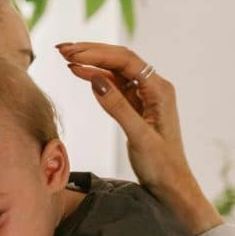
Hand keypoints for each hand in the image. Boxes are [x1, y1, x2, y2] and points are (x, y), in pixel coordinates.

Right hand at [56, 42, 221, 235]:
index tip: (74, 54)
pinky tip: (80, 73)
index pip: (126, 61)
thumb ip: (118, 107)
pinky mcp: (136, 107)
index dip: (98, 54)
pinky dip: (96, 78)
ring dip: (91, 63)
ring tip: (66, 58)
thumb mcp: (139, 137)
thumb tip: (96, 78)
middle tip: (63, 49)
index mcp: (160, 90)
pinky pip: (114, 86)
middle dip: (91, 52)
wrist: (171, 186)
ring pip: (115, 71)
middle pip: (120, 60)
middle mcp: (154, 88)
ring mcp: (144, 96)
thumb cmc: (161, 166)